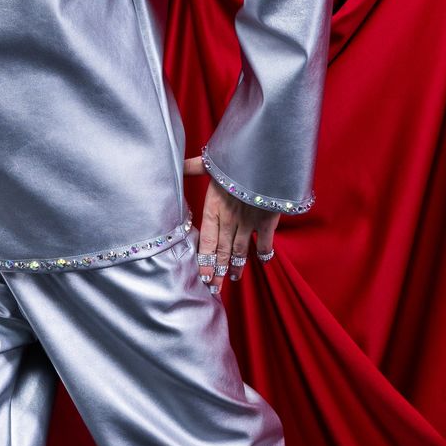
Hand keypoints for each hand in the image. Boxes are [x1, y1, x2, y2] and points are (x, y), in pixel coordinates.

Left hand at [184, 156, 278, 296]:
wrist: (266, 156)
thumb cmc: (237, 159)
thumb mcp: (211, 163)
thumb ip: (193, 167)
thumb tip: (177, 163)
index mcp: (213, 208)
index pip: (205, 241)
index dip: (203, 261)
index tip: (202, 277)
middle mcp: (229, 219)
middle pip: (221, 251)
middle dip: (216, 271)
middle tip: (214, 288)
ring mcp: (249, 222)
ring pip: (240, 250)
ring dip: (236, 266)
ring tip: (233, 279)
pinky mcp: (268, 220)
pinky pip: (264, 243)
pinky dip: (264, 253)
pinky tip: (262, 261)